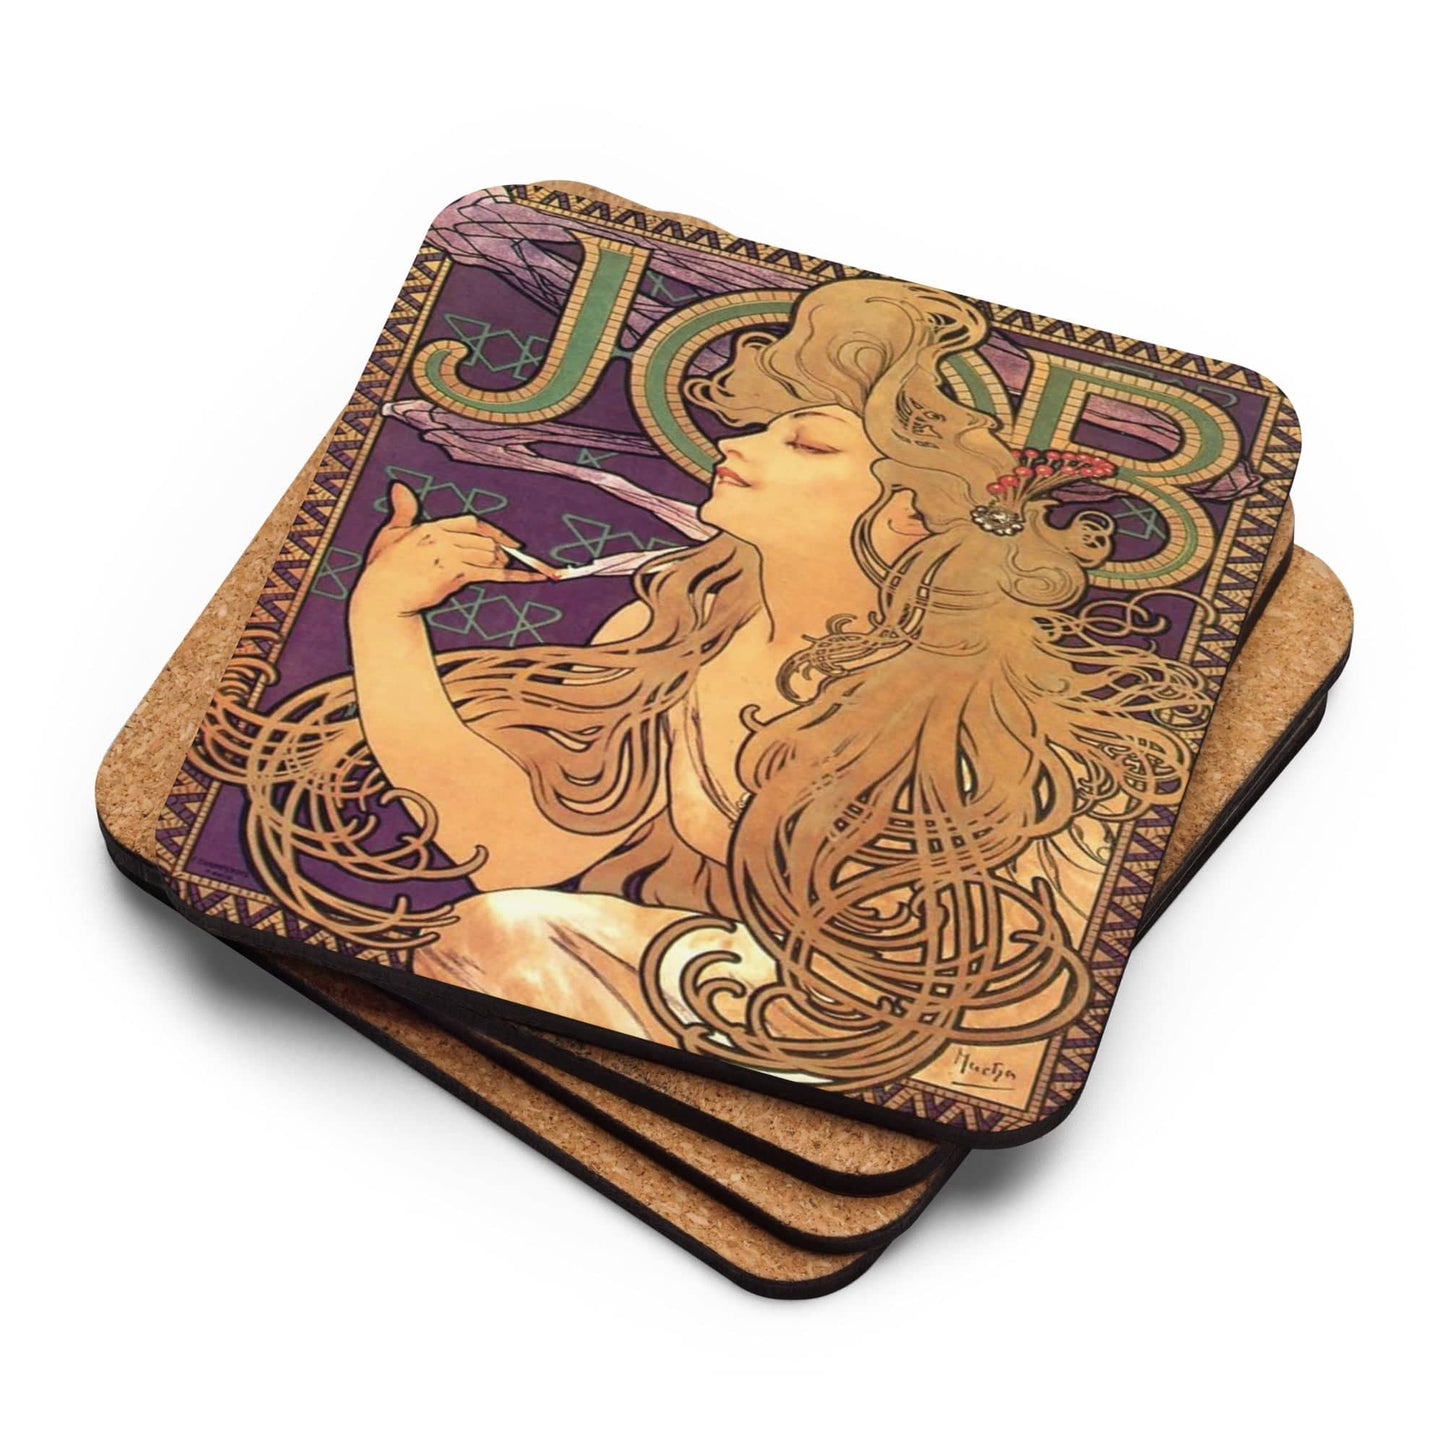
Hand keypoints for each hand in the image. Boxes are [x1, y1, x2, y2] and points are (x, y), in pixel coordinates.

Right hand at [352, 482, 558, 614]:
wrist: (383, 595)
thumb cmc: (385, 567)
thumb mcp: (391, 533)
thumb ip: (402, 510)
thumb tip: (400, 486)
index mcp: (433, 526)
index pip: (472, 523)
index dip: (494, 532)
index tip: (511, 541)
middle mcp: (445, 538)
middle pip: (485, 541)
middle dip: (503, 552)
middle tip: (515, 561)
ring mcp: (452, 556)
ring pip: (490, 556)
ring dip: (508, 564)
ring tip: (519, 570)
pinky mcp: (456, 575)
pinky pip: (493, 574)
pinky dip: (519, 576)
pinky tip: (537, 577)